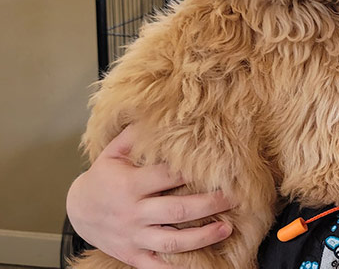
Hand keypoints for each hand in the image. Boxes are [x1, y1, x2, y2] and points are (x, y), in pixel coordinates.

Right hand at [66, 125, 233, 267]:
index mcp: (130, 185)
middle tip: (234, 196)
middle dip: (209, 203)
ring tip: (226, 228)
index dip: (194, 171)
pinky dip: (177, 266)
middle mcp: (133, 213)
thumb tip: (156, 111)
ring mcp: (134, 237)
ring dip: (202, 237)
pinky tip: (202, 262)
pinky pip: (157, 264)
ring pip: (172, 241)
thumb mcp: (112, 153)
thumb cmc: (103, 178)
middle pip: (177, 210)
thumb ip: (135, 135)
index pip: (168, 176)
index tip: (220, 166)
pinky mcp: (133, 255)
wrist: (79, 212)